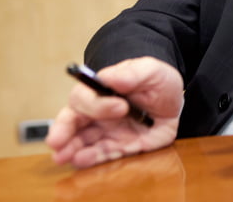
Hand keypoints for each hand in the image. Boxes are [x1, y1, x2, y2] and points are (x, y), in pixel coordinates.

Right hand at [46, 56, 183, 167]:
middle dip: (62, 130)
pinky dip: (91, 159)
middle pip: (72, 120)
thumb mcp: (152, 71)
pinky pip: (102, 155)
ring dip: (70, 149)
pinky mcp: (119, 148)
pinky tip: (82, 160)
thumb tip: (112, 79)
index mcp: (102, 90)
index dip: (97, 103)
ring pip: (81, 141)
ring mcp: (107, 132)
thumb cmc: (159, 83)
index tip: (121, 106)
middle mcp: (99, 113)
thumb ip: (133, 73)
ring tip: (63, 156)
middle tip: (57, 141)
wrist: (175, 104)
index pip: (86, 96)